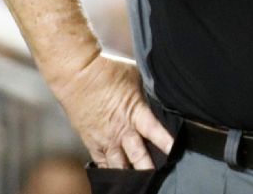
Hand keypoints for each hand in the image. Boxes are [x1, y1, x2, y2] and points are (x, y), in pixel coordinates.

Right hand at [54, 52, 173, 169]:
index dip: (167, 143)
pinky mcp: (91, 142)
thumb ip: (147, 90)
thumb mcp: (134, 75)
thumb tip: (161, 91)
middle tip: (159, 178)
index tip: (176, 153)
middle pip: (138, 158)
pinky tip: (118, 177)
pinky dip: (111, 171)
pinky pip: (102, 164)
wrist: (76, 74)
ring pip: (119, 167)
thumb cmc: (106, 69)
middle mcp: (120, 131)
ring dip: (130, 175)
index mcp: (134, 113)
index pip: (155, 132)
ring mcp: (105, 139)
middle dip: (149, 170)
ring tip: (140, 183)